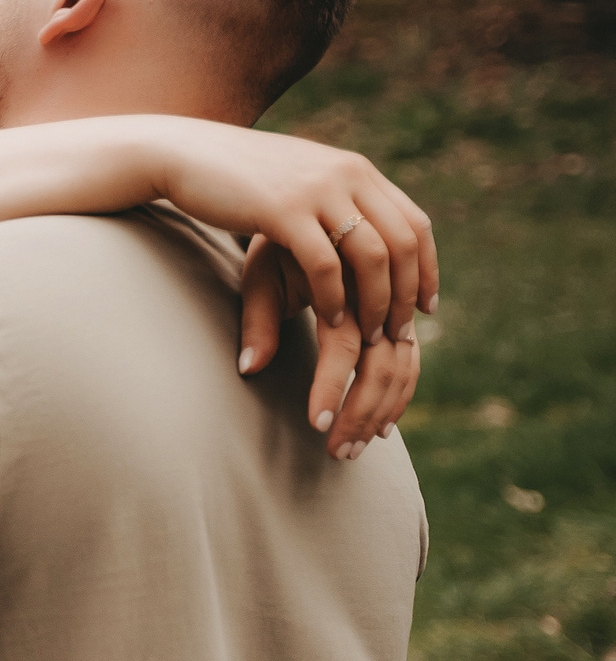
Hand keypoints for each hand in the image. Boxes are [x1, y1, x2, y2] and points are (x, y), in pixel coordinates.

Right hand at [149, 119, 437, 346]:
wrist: (184, 154)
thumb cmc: (236, 177)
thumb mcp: (297, 182)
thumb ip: (331, 201)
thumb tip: (357, 232)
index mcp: (356, 169)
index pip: (415, 222)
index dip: (427, 269)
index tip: (424, 306)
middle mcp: (347, 174)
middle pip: (403, 243)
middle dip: (405, 294)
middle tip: (399, 333)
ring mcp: (317, 190)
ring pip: (372, 256)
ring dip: (376, 303)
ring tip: (368, 335)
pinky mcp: (283, 210)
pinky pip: (325, 264)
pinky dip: (334, 298)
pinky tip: (330, 320)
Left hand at [238, 236, 420, 457]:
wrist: (315, 207)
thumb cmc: (277, 247)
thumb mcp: (260, 276)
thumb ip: (258, 321)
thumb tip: (250, 368)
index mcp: (342, 279)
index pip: (343, 345)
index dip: (332, 386)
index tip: (316, 426)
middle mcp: (377, 290)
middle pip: (382, 361)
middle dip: (361, 411)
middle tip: (338, 453)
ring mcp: (396, 301)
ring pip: (403, 364)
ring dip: (382, 410)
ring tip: (353, 449)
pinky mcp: (403, 311)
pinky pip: (412, 356)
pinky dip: (402, 392)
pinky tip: (384, 426)